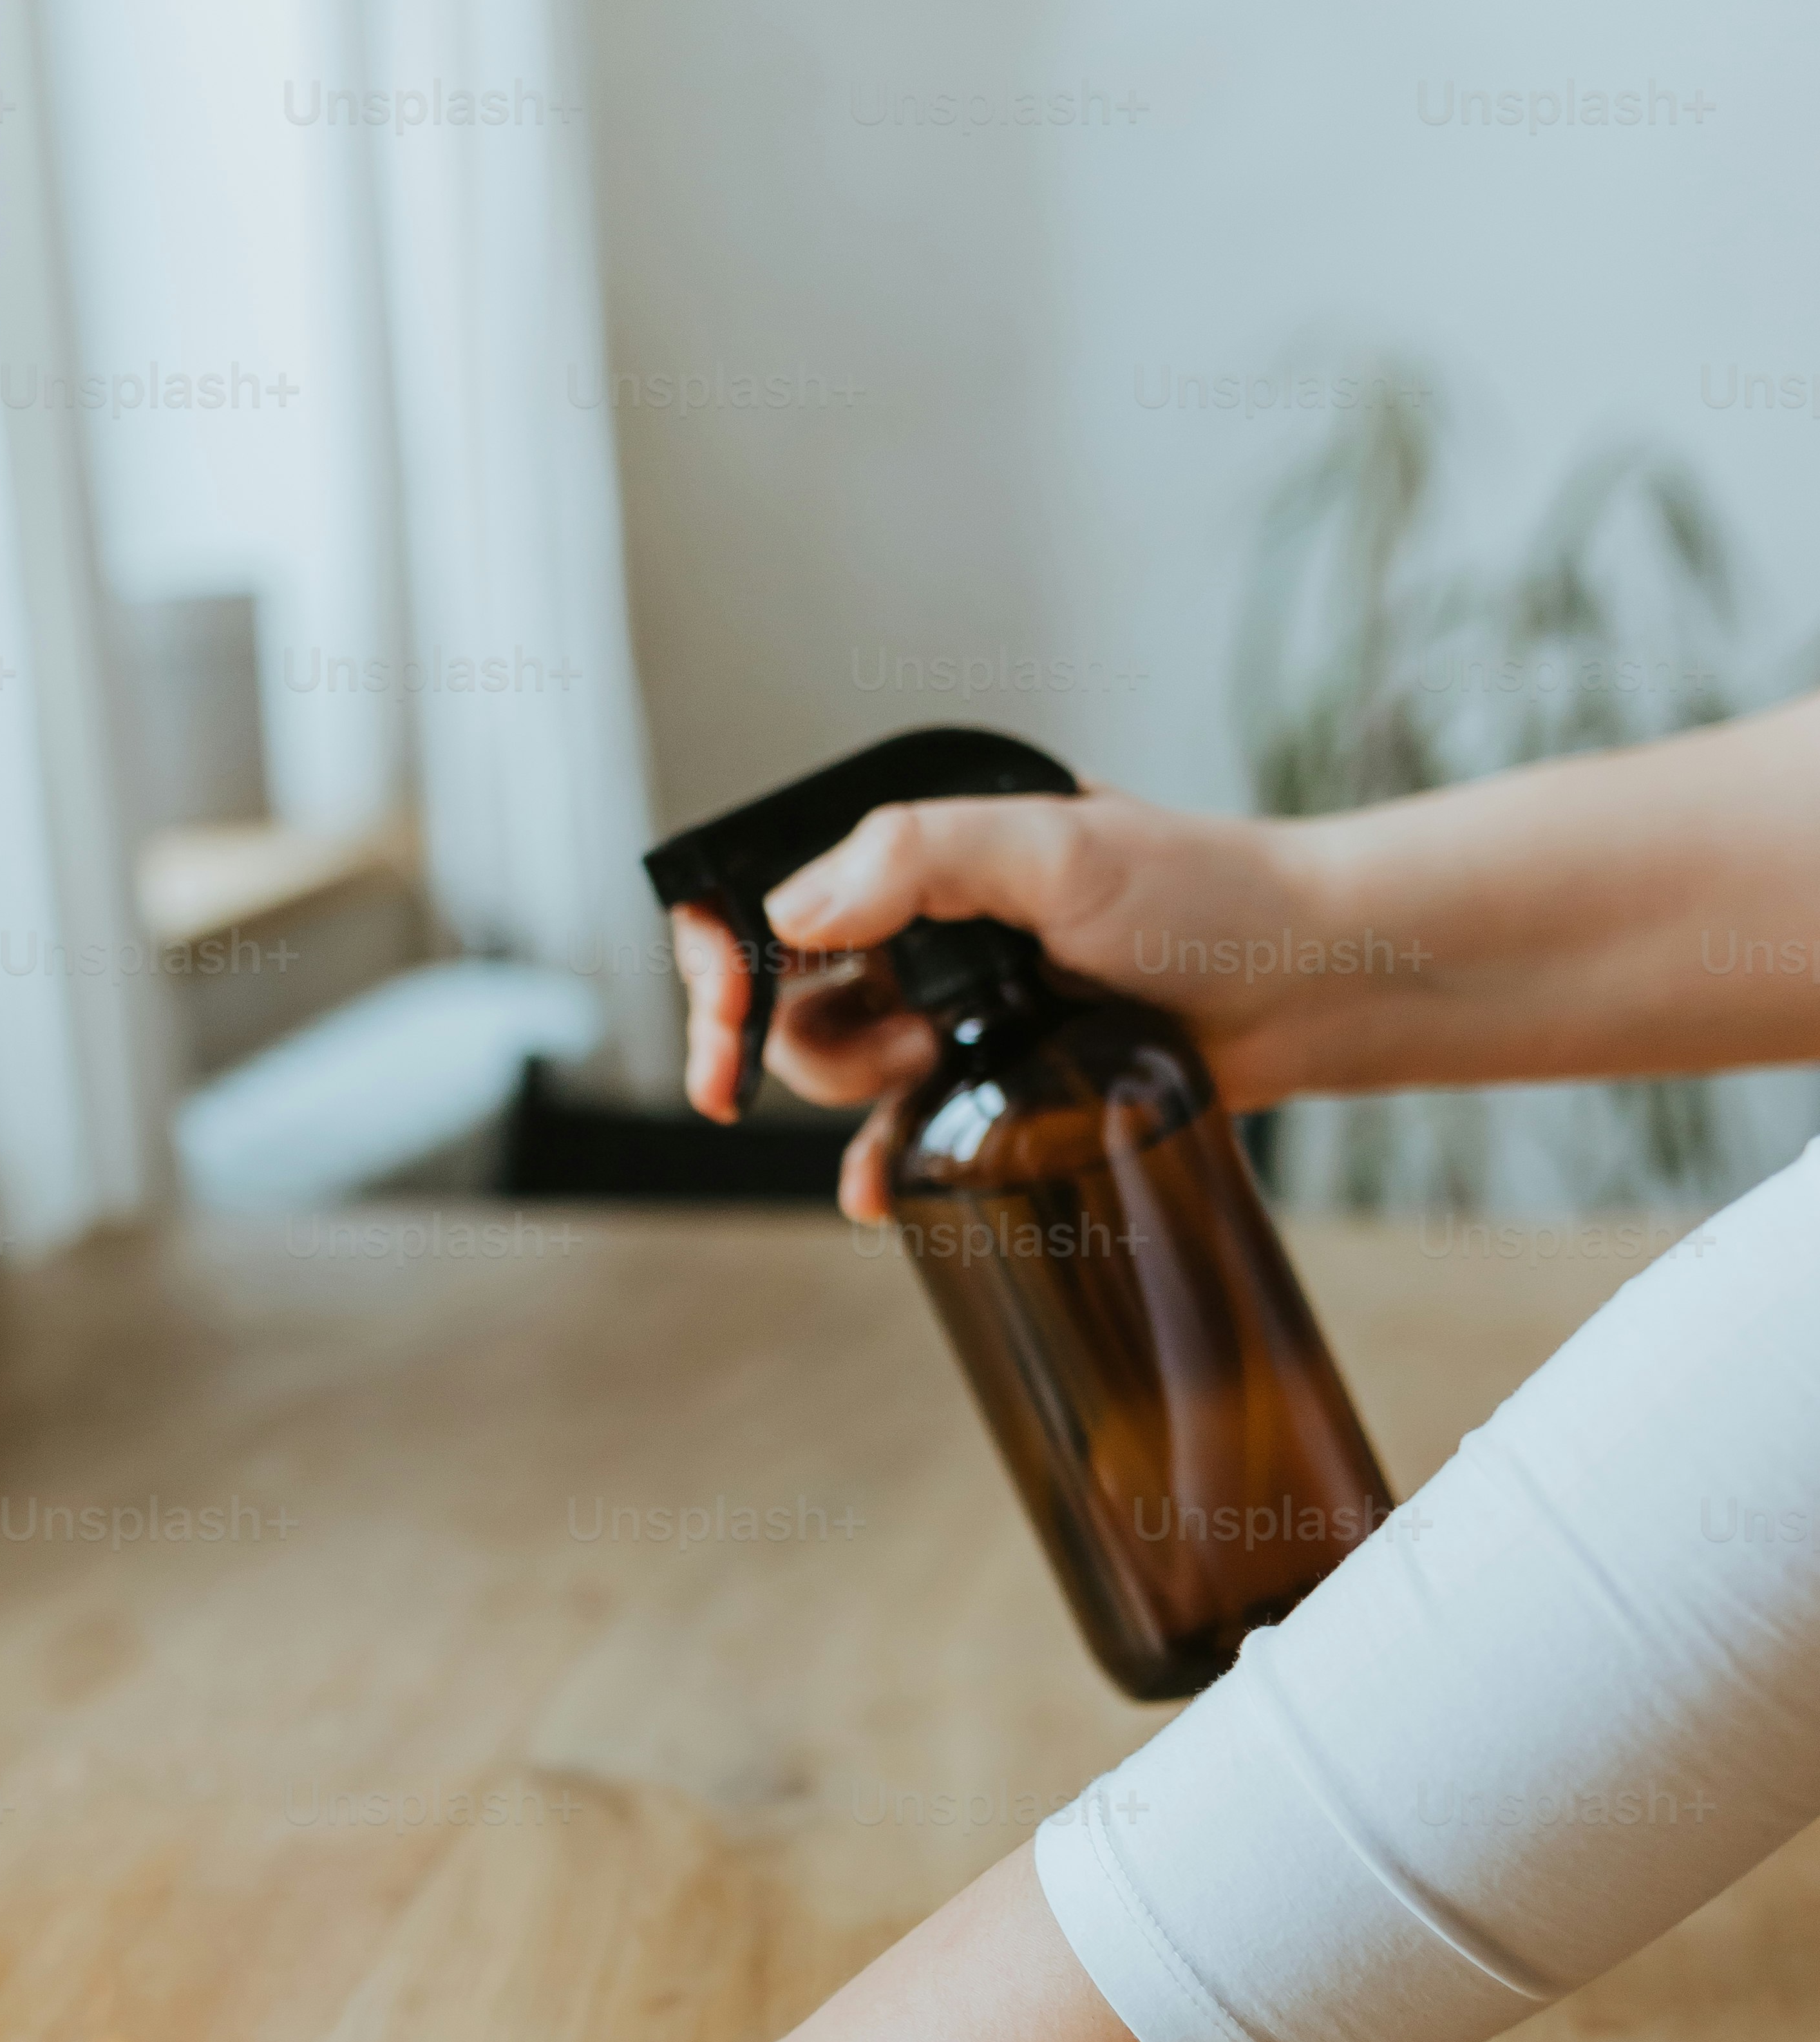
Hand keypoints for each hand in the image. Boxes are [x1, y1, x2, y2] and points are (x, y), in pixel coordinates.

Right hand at [673, 785, 1328, 1219]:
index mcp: (926, 851)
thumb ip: (922, 855)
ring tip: (941, 1065)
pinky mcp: (999, 1083)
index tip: (724, 1018)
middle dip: (790, 1039)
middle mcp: (928, 927)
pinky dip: (878, 1164)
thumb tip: (794, 914)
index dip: (723, 960)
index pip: (773, 896)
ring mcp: (959, 1008)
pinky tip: (874, 1195)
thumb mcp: (1061, 846)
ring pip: (837, 1068)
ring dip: (854, 1088)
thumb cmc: (1209, 893)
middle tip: (820, 1068)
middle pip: (789, 998)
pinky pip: (903, 1132)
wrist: (1317, 980)